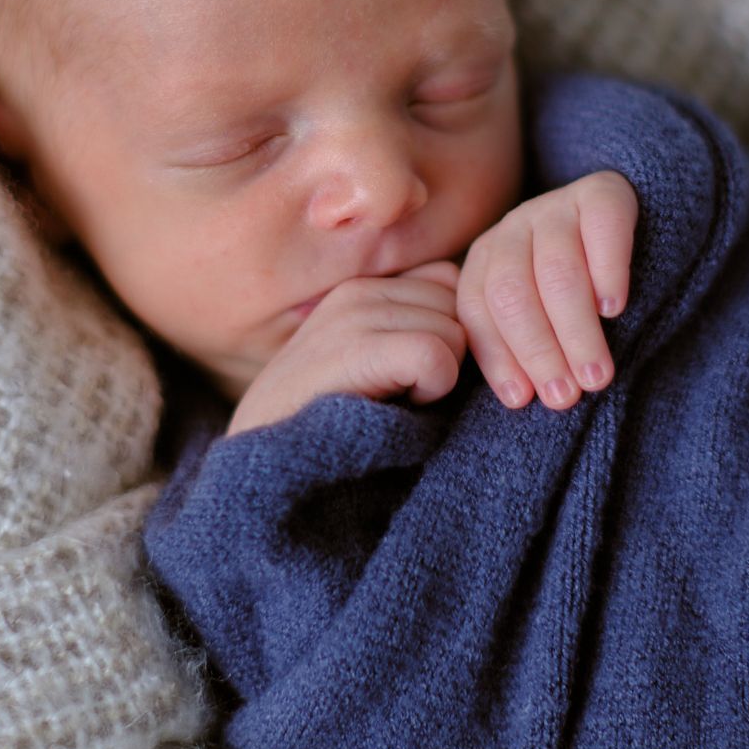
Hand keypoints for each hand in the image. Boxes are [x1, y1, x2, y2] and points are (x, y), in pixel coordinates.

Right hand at [226, 262, 465, 436]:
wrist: (267, 468)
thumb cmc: (333, 425)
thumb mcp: (373, 365)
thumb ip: (411, 330)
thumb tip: (481, 327)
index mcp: (362, 289)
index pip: (447, 281)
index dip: (450, 330)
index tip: (422, 374)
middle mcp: (356, 291)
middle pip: (457, 304)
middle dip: (450, 353)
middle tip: (407, 394)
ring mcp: (351, 316)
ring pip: (454, 330)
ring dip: (440, 376)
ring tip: (395, 402)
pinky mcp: (353, 351)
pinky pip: (434, 356)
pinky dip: (431, 389)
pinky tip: (399, 411)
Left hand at [456, 171, 637, 410]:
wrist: (635, 224)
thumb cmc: (582, 290)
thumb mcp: (541, 314)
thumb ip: (524, 343)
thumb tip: (520, 397)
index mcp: (487, 260)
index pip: (477, 310)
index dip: (499, 357)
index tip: (522, 400)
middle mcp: (513, 229)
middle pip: (512, 293)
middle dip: (538, 351)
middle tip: (566, 396)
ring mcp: (555, 206)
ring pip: (556, 272)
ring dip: (576, 331)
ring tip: (597, 375)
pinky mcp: (603, 193)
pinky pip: (600, 231)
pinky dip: (607, 272)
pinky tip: (614, 309)